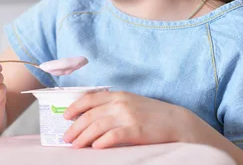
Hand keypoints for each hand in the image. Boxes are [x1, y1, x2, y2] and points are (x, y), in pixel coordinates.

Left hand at [63, 91, 187, 148]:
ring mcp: (128, 116)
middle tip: (66, 138)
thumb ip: (112, 106)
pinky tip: (95, 147)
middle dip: (75, 127)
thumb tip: (90, 118)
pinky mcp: (136, 130)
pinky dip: (101, 142)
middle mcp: (120, 103)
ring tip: (76, 145)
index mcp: (117, 95)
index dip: (74, 107)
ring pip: (97, 127)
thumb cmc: (152, 114)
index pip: (89, 98)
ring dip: (83, 137)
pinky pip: (113, 136)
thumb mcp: (130, 103)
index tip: (65, 116)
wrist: (177, 122)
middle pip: (90, 115)